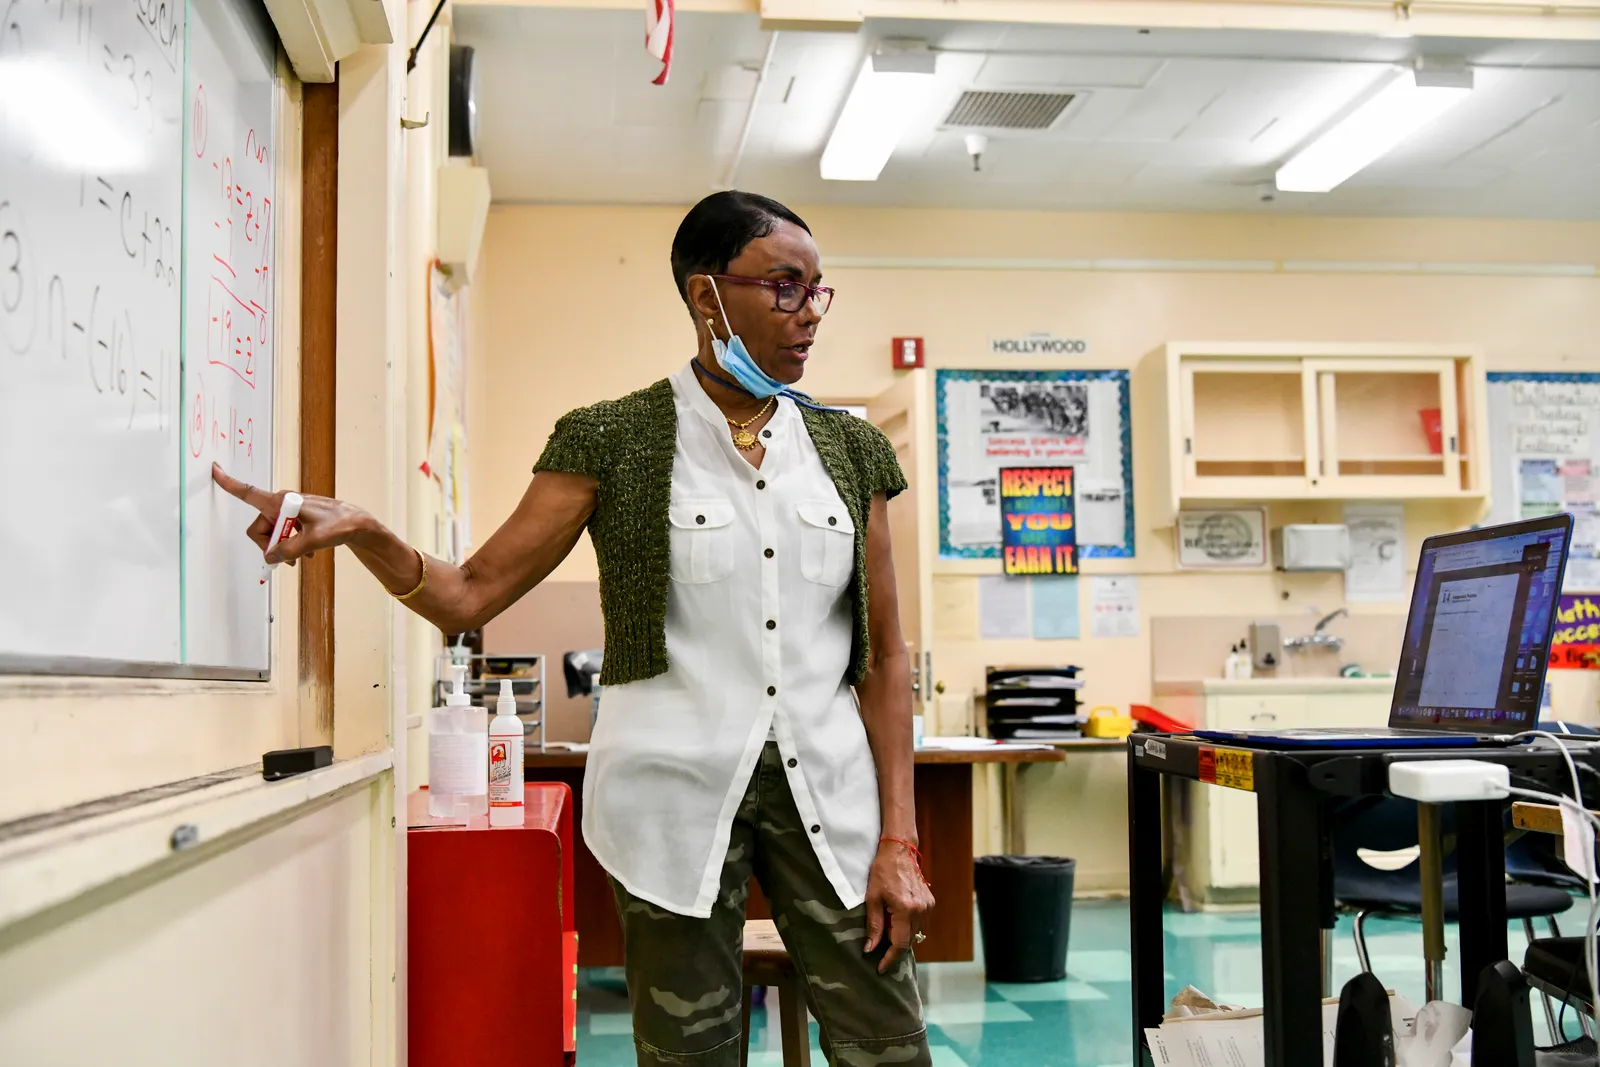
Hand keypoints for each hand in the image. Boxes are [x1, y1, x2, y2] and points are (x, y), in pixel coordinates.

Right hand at [212, 463, 370, 565]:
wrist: (358, 524)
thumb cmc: (339, 525)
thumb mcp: (312, 541)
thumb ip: (288, 550)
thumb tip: (270, 556)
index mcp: (281, 502)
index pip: (249, 492)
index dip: (230, 483)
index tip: (214, 469)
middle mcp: (282, 504)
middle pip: (259, 528)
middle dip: (270, 545)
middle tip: (289, 558)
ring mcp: (289, 511)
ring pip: (271, 535)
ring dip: (282, 549)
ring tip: (300, 558)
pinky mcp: (296, 518)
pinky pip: (282, 535)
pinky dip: (290, 546)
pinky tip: (305, 554)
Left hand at [863, 837, 934, 973]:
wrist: (899, 851)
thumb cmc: (882, 872)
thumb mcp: (873, 898)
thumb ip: (873, 925)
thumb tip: (870, 948)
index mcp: (905, 909)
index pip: (900, 944)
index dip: (890, 958)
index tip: (880, 968)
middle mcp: (920, 910)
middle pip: (908, 941)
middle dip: (893, 946)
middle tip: (879, 944)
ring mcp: (928, 906)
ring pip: (915, 933)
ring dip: (901, 934)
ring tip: (887, 923)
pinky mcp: (930, 902)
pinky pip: (919, 923)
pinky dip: (908, 925)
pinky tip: (897, 915)